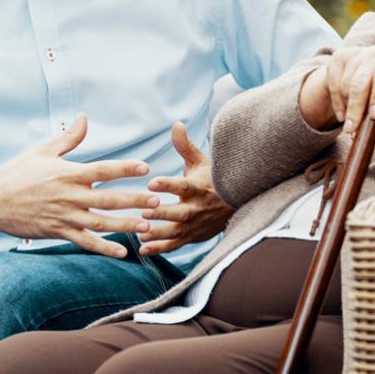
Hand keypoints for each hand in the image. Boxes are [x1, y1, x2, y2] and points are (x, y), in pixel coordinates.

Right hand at [0, 113, 155, 257]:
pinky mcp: (58, 232)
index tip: (145, 167)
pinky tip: (123, 251)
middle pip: (108, 199)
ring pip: (101, 223)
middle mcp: (69, 196)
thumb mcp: (42, 151)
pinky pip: (85, 242)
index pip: (102, 170)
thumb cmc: (17, 173)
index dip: (125, 168)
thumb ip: (69, 137)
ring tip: (147, 226)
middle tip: (157, 201)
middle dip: (134, 200)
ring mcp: (65, 216)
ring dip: (126, 225)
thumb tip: (84, 116)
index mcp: (68, 173)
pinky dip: (104, 248)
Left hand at [138, 123, 233, 255]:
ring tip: (141, 232)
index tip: (152, 181)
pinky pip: (176, 245)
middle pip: (180, 212)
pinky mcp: (192, 237)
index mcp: (199, 187)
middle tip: (144, 212)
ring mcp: (195, 225)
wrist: (233, 205)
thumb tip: (176, 124)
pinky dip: (161, 248)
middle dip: (163, 213)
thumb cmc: (212, 178)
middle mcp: (198, 207)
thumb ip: (185, 146)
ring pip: (177, 231)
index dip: (168, 184)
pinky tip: (143, 249)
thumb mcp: (201, 161)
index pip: (183, 186)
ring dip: (160, 233)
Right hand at [299, 46, 374, 133]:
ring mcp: (356, 54)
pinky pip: (334, 83)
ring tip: (349, 123)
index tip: (374, 116)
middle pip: (360, 83)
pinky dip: (337, 103)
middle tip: (352, 128)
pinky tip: (341, 115)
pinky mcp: (339, 56)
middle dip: (356, 108)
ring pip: (346, 85)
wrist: (364, 71)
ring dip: (346, 108)